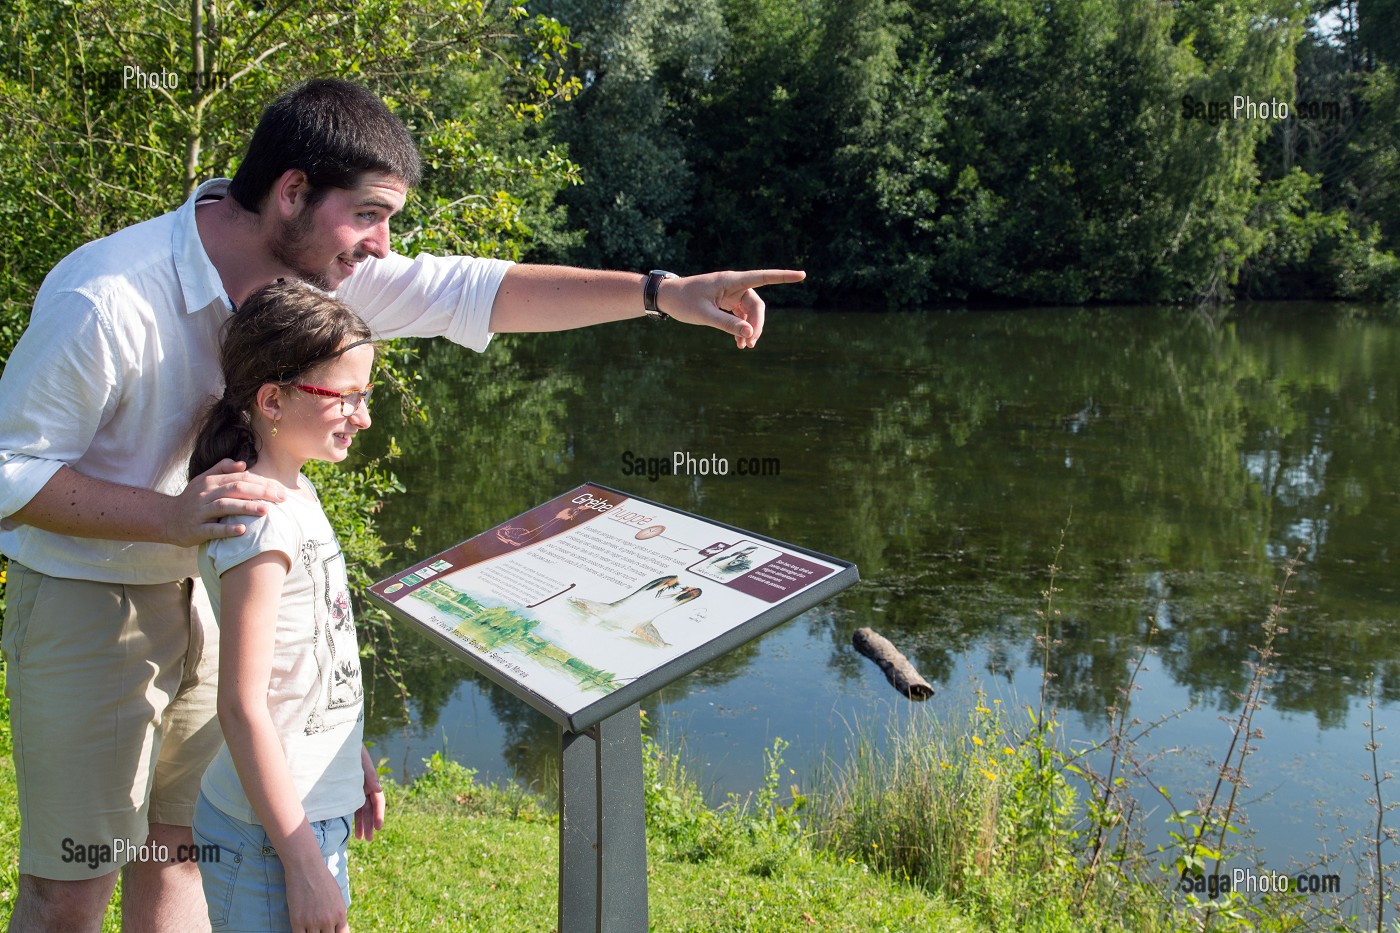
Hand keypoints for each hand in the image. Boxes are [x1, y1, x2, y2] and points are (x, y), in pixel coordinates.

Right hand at [167, 459, 286, 546]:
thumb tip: (243, 464)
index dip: (262, 482)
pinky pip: (213, 529)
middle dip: (260, 492)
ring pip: (225, 506)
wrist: (166, 518)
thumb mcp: (203, 480)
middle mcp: (205, 494)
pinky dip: (228, 529)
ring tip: (266, 510)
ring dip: (246, 508)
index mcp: (210, 482)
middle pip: (235, 489)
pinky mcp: (196, 529)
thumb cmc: (192, 499)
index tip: (280, 489)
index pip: (240, 478)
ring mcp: (200, 512)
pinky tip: (243, 530)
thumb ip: (222, 469)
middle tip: (281, 498)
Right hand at [286, 861, 348, 932]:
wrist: (306, 867)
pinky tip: (300, 930)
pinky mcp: (297, 921)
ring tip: (310, 928)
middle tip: (319, 929)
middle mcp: (328, 920)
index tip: (331, 932)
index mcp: (340, 914)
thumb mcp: (337, 896)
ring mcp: (313, 922)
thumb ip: (338, 913)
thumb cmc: (322, 879)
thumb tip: (337, 926)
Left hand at [355, 746, 385, 841]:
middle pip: (370, 808)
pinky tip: (353, 829)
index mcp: (370, 780)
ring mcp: (356, 790)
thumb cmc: (348, 750)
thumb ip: (370, 774)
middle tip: (370, 839)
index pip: (378, 799)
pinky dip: (353, 818)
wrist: (334, 745)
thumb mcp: (360, 759)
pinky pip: (352, 807)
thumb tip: (378, 788)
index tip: (378, 826)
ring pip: (361, 810)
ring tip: (362, 839)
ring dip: (362, 824)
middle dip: (371, 824)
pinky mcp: (346, 792)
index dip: (379, 813)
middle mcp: (365, 786)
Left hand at [660, 269, 805, 348]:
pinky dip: (741, 328)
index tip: (802, 275)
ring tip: (746, 347)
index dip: (783, 277)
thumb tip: (751, 333)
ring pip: (749, 311)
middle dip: (757, 323)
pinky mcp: (726, 302)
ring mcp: (730, 294)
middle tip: (752, 343)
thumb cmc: (683, 301)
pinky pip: (740, 315)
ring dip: (750, 328)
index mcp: (730, 281)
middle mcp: (733, 285)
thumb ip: (727, 324)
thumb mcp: (704, 315)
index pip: (762, 277)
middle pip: (756, 304)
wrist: (666, 297)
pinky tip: (740, 343)